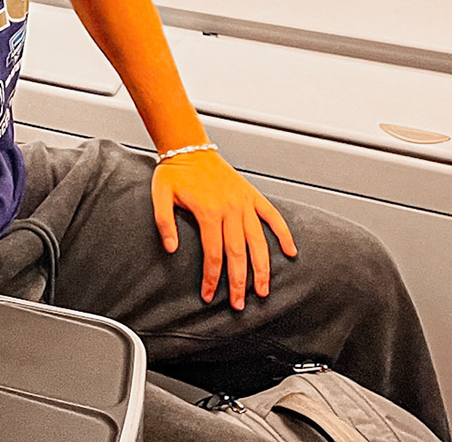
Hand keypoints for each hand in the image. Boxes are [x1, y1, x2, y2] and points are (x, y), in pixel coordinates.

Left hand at [151, 149, 297, 309]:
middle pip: (238, 254)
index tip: (209, 296)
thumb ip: (164, 223)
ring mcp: (244, 202)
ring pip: (258, 241)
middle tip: (240, 304)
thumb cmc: (174, 172)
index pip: (213, 254)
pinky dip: (284, 233)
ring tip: (263, 290)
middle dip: (239, 282)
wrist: (189, 147)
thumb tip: (171, 249)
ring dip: (262, 268)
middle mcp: (230, 209)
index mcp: (208, 211)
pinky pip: (273, 216)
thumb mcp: (160, 195)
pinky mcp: (252, 195)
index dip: (212, 278)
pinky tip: (290, 251)